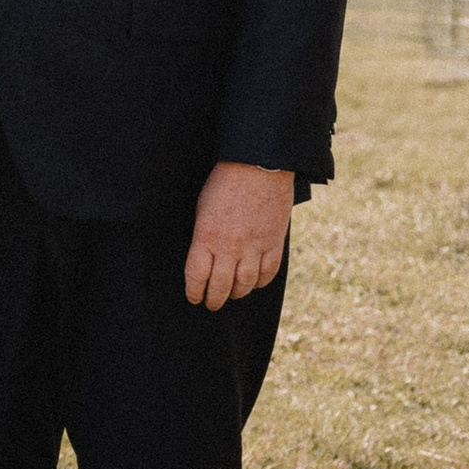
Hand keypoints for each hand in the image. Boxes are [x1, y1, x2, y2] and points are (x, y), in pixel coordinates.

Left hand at [183, 162, 291, 311]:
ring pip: (244, 284)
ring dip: (236, 294)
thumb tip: (204, 258)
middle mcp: (230, 247)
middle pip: (221, 286)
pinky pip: (268, 273)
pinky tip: (253, 284)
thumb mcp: (202, 207)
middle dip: (214, 299)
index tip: (194, 298)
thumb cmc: (225, 181)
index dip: (194, 292)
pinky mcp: (274, 243)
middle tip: (212, 304)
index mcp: (206, 236)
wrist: (259, 164)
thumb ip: (203, 236)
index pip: (197, 276)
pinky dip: (260, 282)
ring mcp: (254, 247)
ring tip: (231, 295)